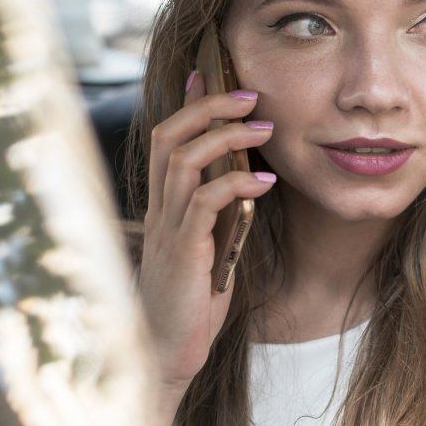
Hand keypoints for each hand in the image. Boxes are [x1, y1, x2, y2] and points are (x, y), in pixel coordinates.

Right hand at [138, 70, 274, 404]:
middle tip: (250, 94)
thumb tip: (246, 177)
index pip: (168, 138)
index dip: (187, 103)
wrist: (167, 352)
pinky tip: (265, 182)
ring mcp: (168, 227)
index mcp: (164, 203)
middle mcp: (160, 208)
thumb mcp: (209, 246)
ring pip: (185, 160)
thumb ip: (218, 211)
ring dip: (227, 137)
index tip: (209, 73)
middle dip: (209, 107)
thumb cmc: (192, 301)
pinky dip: (236, 184)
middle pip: (170, 135)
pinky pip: (205, 202)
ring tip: (265, 128)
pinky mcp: (184, 251)